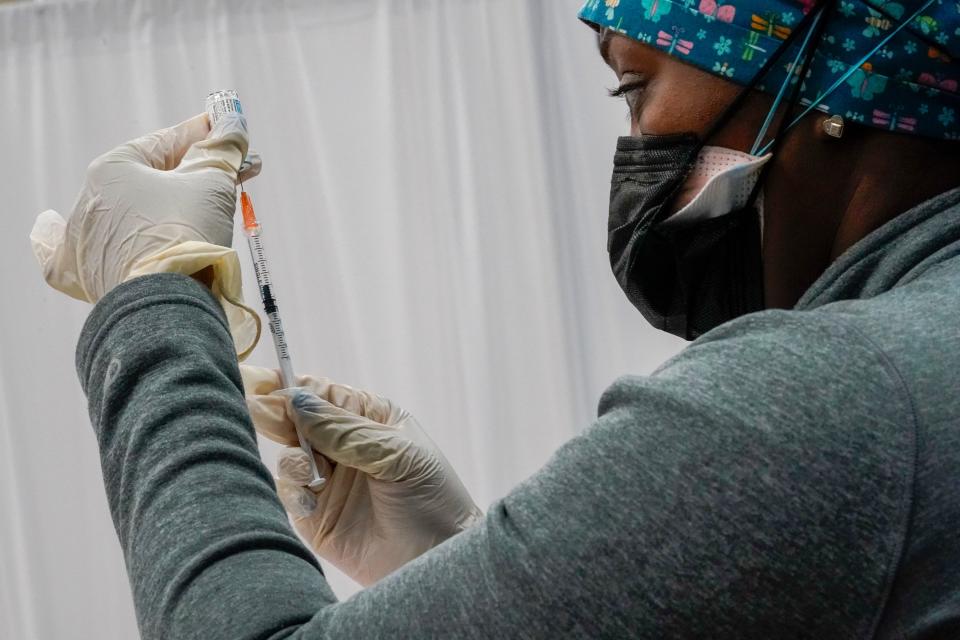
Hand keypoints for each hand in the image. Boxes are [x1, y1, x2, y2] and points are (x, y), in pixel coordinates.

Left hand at [31, 113, 247, 301]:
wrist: (165, 299)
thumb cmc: (185, 231)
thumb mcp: (211, 183)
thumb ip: (222, 151)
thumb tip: (234, 127)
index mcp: (113, 167)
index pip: (166, 143)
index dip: (202, 136)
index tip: (226, 132)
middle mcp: (89, 198)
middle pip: (146, 179)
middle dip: (187, 175)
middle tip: (223, 174)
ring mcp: (82, 238)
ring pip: (121, 213)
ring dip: (152, 206)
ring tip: (185, 211)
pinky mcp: (83, 274)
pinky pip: (65, 251)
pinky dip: (60, 237)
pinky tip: (51, 224)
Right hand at [241, 365, 482, 585]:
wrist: (438, 559)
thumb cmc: (433, 499)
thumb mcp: (396, 455)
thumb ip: (345, 430)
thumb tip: (297, 401)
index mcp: (369, 419)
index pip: (323, 395)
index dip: (291, 387)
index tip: (263, 383)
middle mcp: (344, 446)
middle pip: (296, 421)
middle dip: (277, 416)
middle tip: (259, 411)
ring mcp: (328, 481)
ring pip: (289, 456)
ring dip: (291, 458)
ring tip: (308, 469)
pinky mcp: (315, 516)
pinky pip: (289, 494)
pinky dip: (292, 491)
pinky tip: (311, 499)